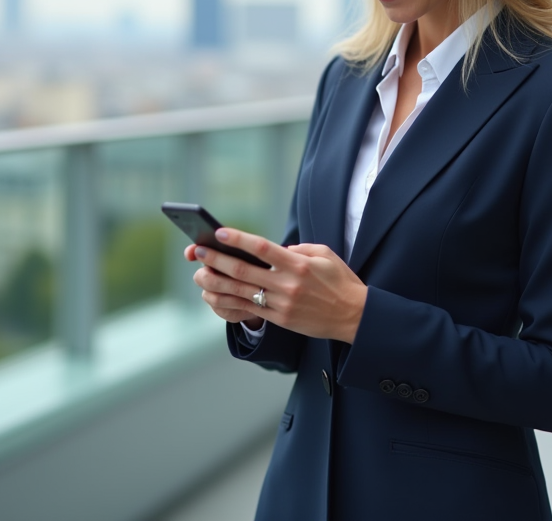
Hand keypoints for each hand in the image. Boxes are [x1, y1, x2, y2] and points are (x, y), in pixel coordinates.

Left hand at [186, 228, 367, 343]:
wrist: (353, 316)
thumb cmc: (340, 281)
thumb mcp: (325, 255)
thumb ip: (299, 249)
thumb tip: (276, 249)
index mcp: (298, 264)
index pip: (263, 248)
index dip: (239, 239)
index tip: (220, 232)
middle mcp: (287, 284)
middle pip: (244, 270)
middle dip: (217, 260)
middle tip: (198, 251)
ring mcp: (281, 304)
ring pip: (240, 292)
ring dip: (216, 281)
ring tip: (199, 273)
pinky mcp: (279, 319)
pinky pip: (247, 309)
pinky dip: (227, 301)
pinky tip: (213, 294)